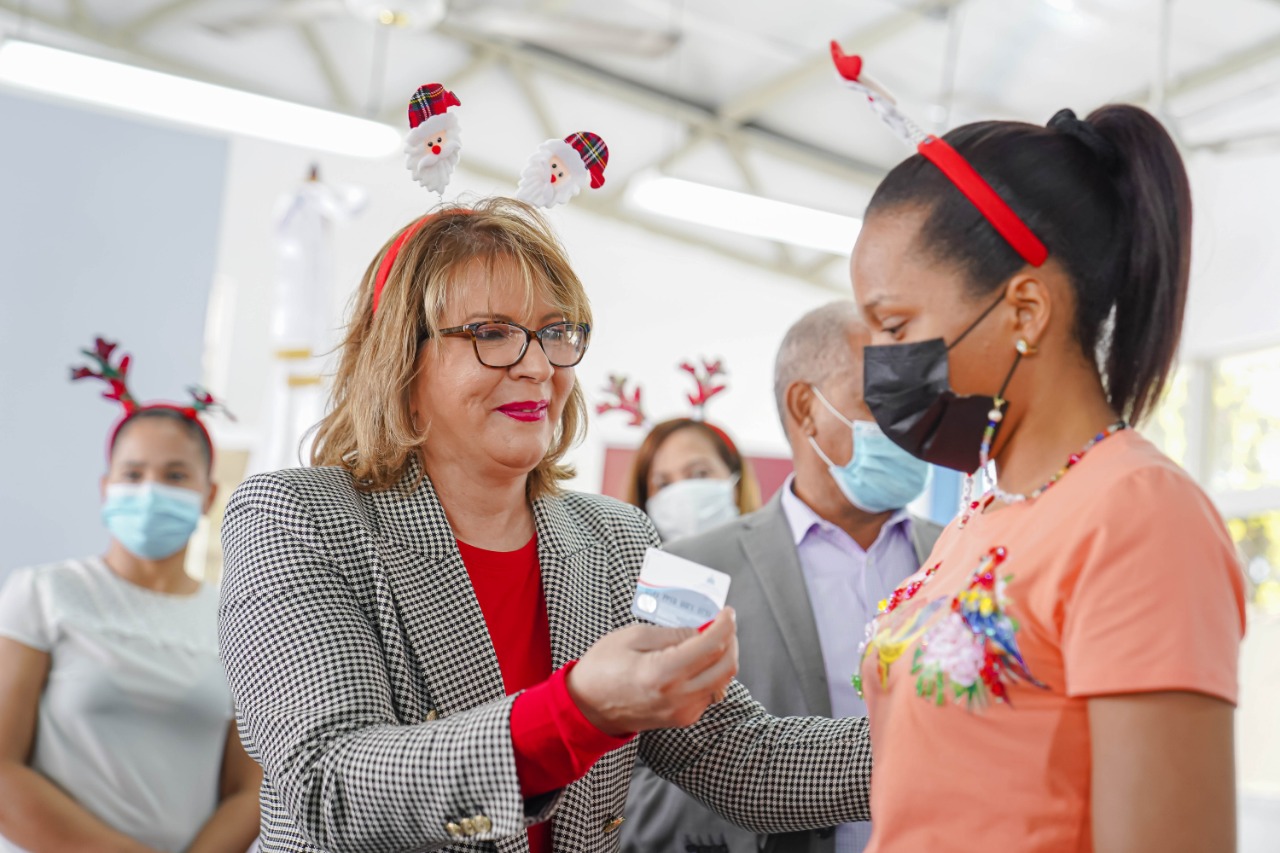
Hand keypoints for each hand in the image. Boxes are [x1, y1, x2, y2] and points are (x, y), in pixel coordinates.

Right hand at [567, 608, 737, 736]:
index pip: (711, 646)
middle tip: (722, 624)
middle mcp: (678, 696)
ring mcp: (683, 711)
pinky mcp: (683, 718)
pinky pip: (710, 692)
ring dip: (722, 657)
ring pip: (722, 680)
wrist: (588, 707)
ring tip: (709, 639)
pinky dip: (712, 672)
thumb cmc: (602, 669)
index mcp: (663, 673)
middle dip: (731, 640)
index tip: (726, 612)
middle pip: (726, 666)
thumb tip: (701, 631)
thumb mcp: (633, 636)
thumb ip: (672, 633)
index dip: (725, 624)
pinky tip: (698, 660)